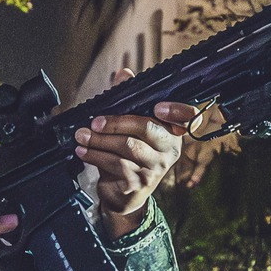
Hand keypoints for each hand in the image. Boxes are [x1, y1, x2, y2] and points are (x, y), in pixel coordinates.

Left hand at [73, 67, 191, 237]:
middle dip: (116, 122)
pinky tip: (83, 151)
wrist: (123, 195)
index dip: (177, 111)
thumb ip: (127, 99)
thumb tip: (123, 74)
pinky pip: (116, 164)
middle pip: (147, 128)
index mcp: (172, 132)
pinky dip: (95, 156)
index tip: (158, 107)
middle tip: (95, 122)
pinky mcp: (139, 183)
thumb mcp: (127, 127)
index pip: (188, 118)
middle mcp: (169, 150)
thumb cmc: (127, 157)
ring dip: (99, 140)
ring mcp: (155, 168)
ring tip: (82, 136)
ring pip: (127, 147)